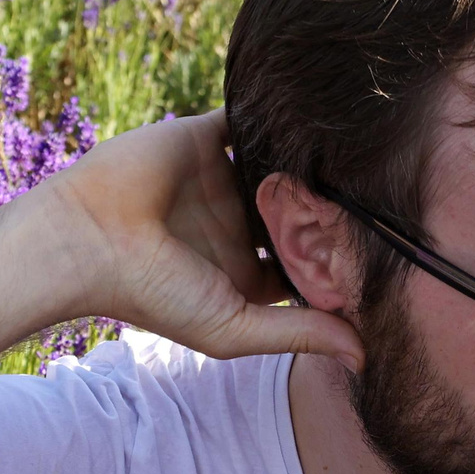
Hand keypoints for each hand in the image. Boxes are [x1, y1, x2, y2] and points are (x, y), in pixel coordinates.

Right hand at [34, 109, 362, 368]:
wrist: (87, 239)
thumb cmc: (153, 295)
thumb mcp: (233, 329)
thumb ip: (298, 335)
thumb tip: (366, 358)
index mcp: (246, 272)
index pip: (306, 264)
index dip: (340, 261)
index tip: (385, 260)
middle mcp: (238, 224)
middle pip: (301, 212)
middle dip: (335, 208)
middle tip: (386, 202)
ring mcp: (224, 179)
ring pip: (283, 164)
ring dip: (312, 160)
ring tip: (362, 155)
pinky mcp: (206, 137)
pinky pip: (251, 118)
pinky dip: (279, 115)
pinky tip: (314, 120)